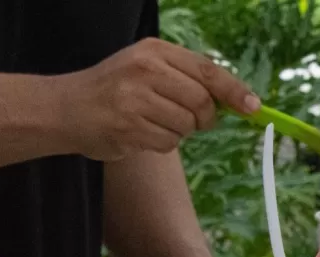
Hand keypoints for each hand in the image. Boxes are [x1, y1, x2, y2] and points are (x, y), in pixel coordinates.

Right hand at [58, 38, 259, 159]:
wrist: (66, 108)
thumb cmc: (116, 90)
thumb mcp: (149, 69)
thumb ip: (187, 79)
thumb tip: (237, 100)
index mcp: (155, 51)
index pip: (207, 70)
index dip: (234, 90)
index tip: (253, 106)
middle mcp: (146, 70)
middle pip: (201, 102)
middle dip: (203, 118)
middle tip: (191, 120)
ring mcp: (135, 99)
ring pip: (186, 126)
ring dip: (178, 132)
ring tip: (152, 122)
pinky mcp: (128, 126)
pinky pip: (167, 143)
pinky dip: (161, 143)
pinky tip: (140, 133)